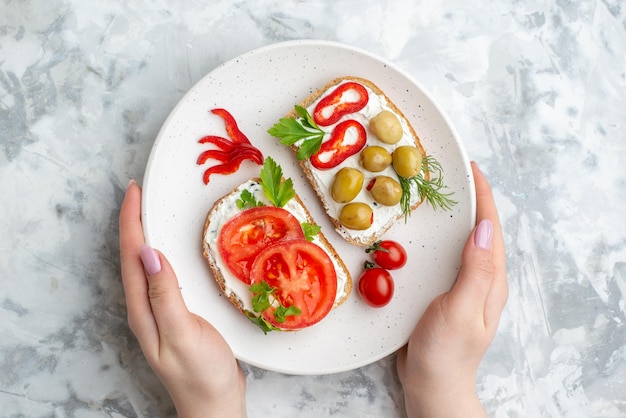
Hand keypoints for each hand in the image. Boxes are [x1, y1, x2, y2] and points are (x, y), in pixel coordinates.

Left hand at [119, 181, 246, 417]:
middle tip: (139, 193)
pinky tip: (172, 248)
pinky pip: (163, 274)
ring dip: (145, 234)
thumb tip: (149, 254)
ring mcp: (160, 310)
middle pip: (133, 256)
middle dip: (132, 221)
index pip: (131, 256)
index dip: (130, 221)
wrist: (215, 403)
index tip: (133, 191)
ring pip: (146, 264)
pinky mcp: (175, 312)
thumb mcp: (183, 334)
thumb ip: (165, 296)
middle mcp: (146, 307)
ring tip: (150, 210)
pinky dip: (164, 252)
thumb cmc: (202, 374)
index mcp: (144, 309)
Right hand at [396, 162, 507, 416]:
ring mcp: (460, 284)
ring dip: (448, 215)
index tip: (471, 168)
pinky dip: (431, 237)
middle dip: (467, 198)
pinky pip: (440, 256)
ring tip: (429, 193)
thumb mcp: (461, 309)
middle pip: (477, 229)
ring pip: (457, 241)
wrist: (431, 383)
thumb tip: (485, 227)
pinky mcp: (441, 291)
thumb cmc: (446, 351)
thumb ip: (475, 270)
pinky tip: (414, 232)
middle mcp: (479, 277)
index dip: (484, 196)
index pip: (491, 228)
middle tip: (446, 174)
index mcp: (490, 279)